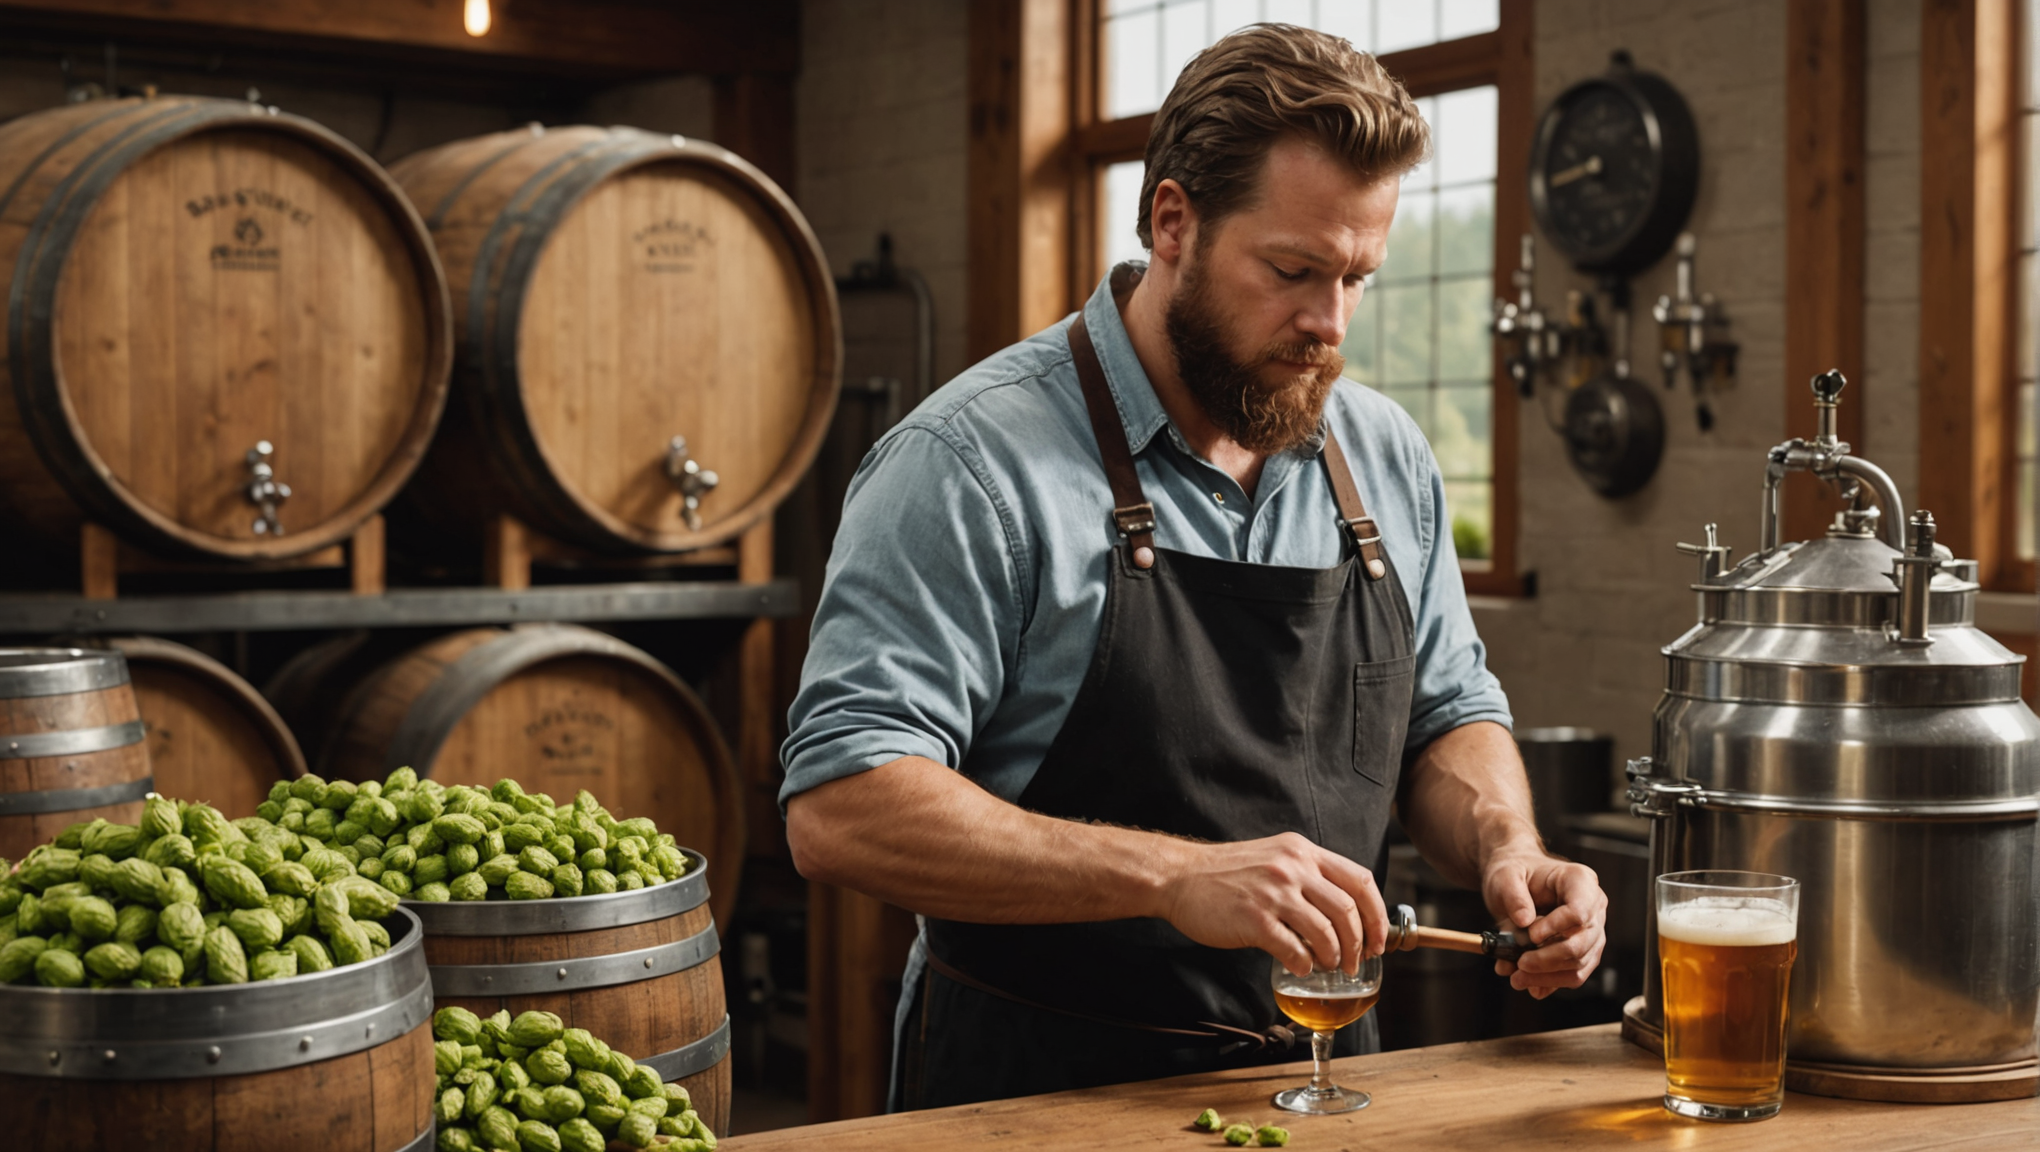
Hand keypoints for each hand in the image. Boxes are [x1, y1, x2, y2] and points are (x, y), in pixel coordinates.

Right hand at [1155, 832, 1387, 977]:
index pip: (1359, 881)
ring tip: (1328, 966)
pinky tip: (1301, 966)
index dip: (1377, 915)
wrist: (1179, 876)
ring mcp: (1273, 893)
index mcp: (1302, 852)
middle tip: (1355, 963)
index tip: (1378, 939)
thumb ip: (1306, 875)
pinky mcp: (1254, 919)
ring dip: (1334, 957)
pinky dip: (1304, 963)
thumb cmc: (1225, 872)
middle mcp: (1292, 868)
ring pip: (1326, 932)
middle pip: (1348, 910)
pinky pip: (1294, 949)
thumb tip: (1341, 912)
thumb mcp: (1273, 857)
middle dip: (1360, 944)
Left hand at [1482, 852, 1607, 998]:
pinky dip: (1551, 981)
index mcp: (1580, 881)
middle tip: (1519, 964)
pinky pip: (1574, 974)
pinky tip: (1529, 984)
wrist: (1516, 880)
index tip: (1530, 935)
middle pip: (1582, 943)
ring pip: (1580, 964)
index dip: (1556, 927)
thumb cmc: (1515, 872)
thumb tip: (1524, 922)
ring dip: (1548, 975)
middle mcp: (1593, 907)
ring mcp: (1591, 931)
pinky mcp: (1583, 951)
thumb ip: (1513, 895)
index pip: (1580, 911)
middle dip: (1549, 959)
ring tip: (1517, 977)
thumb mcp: (1505, 875)